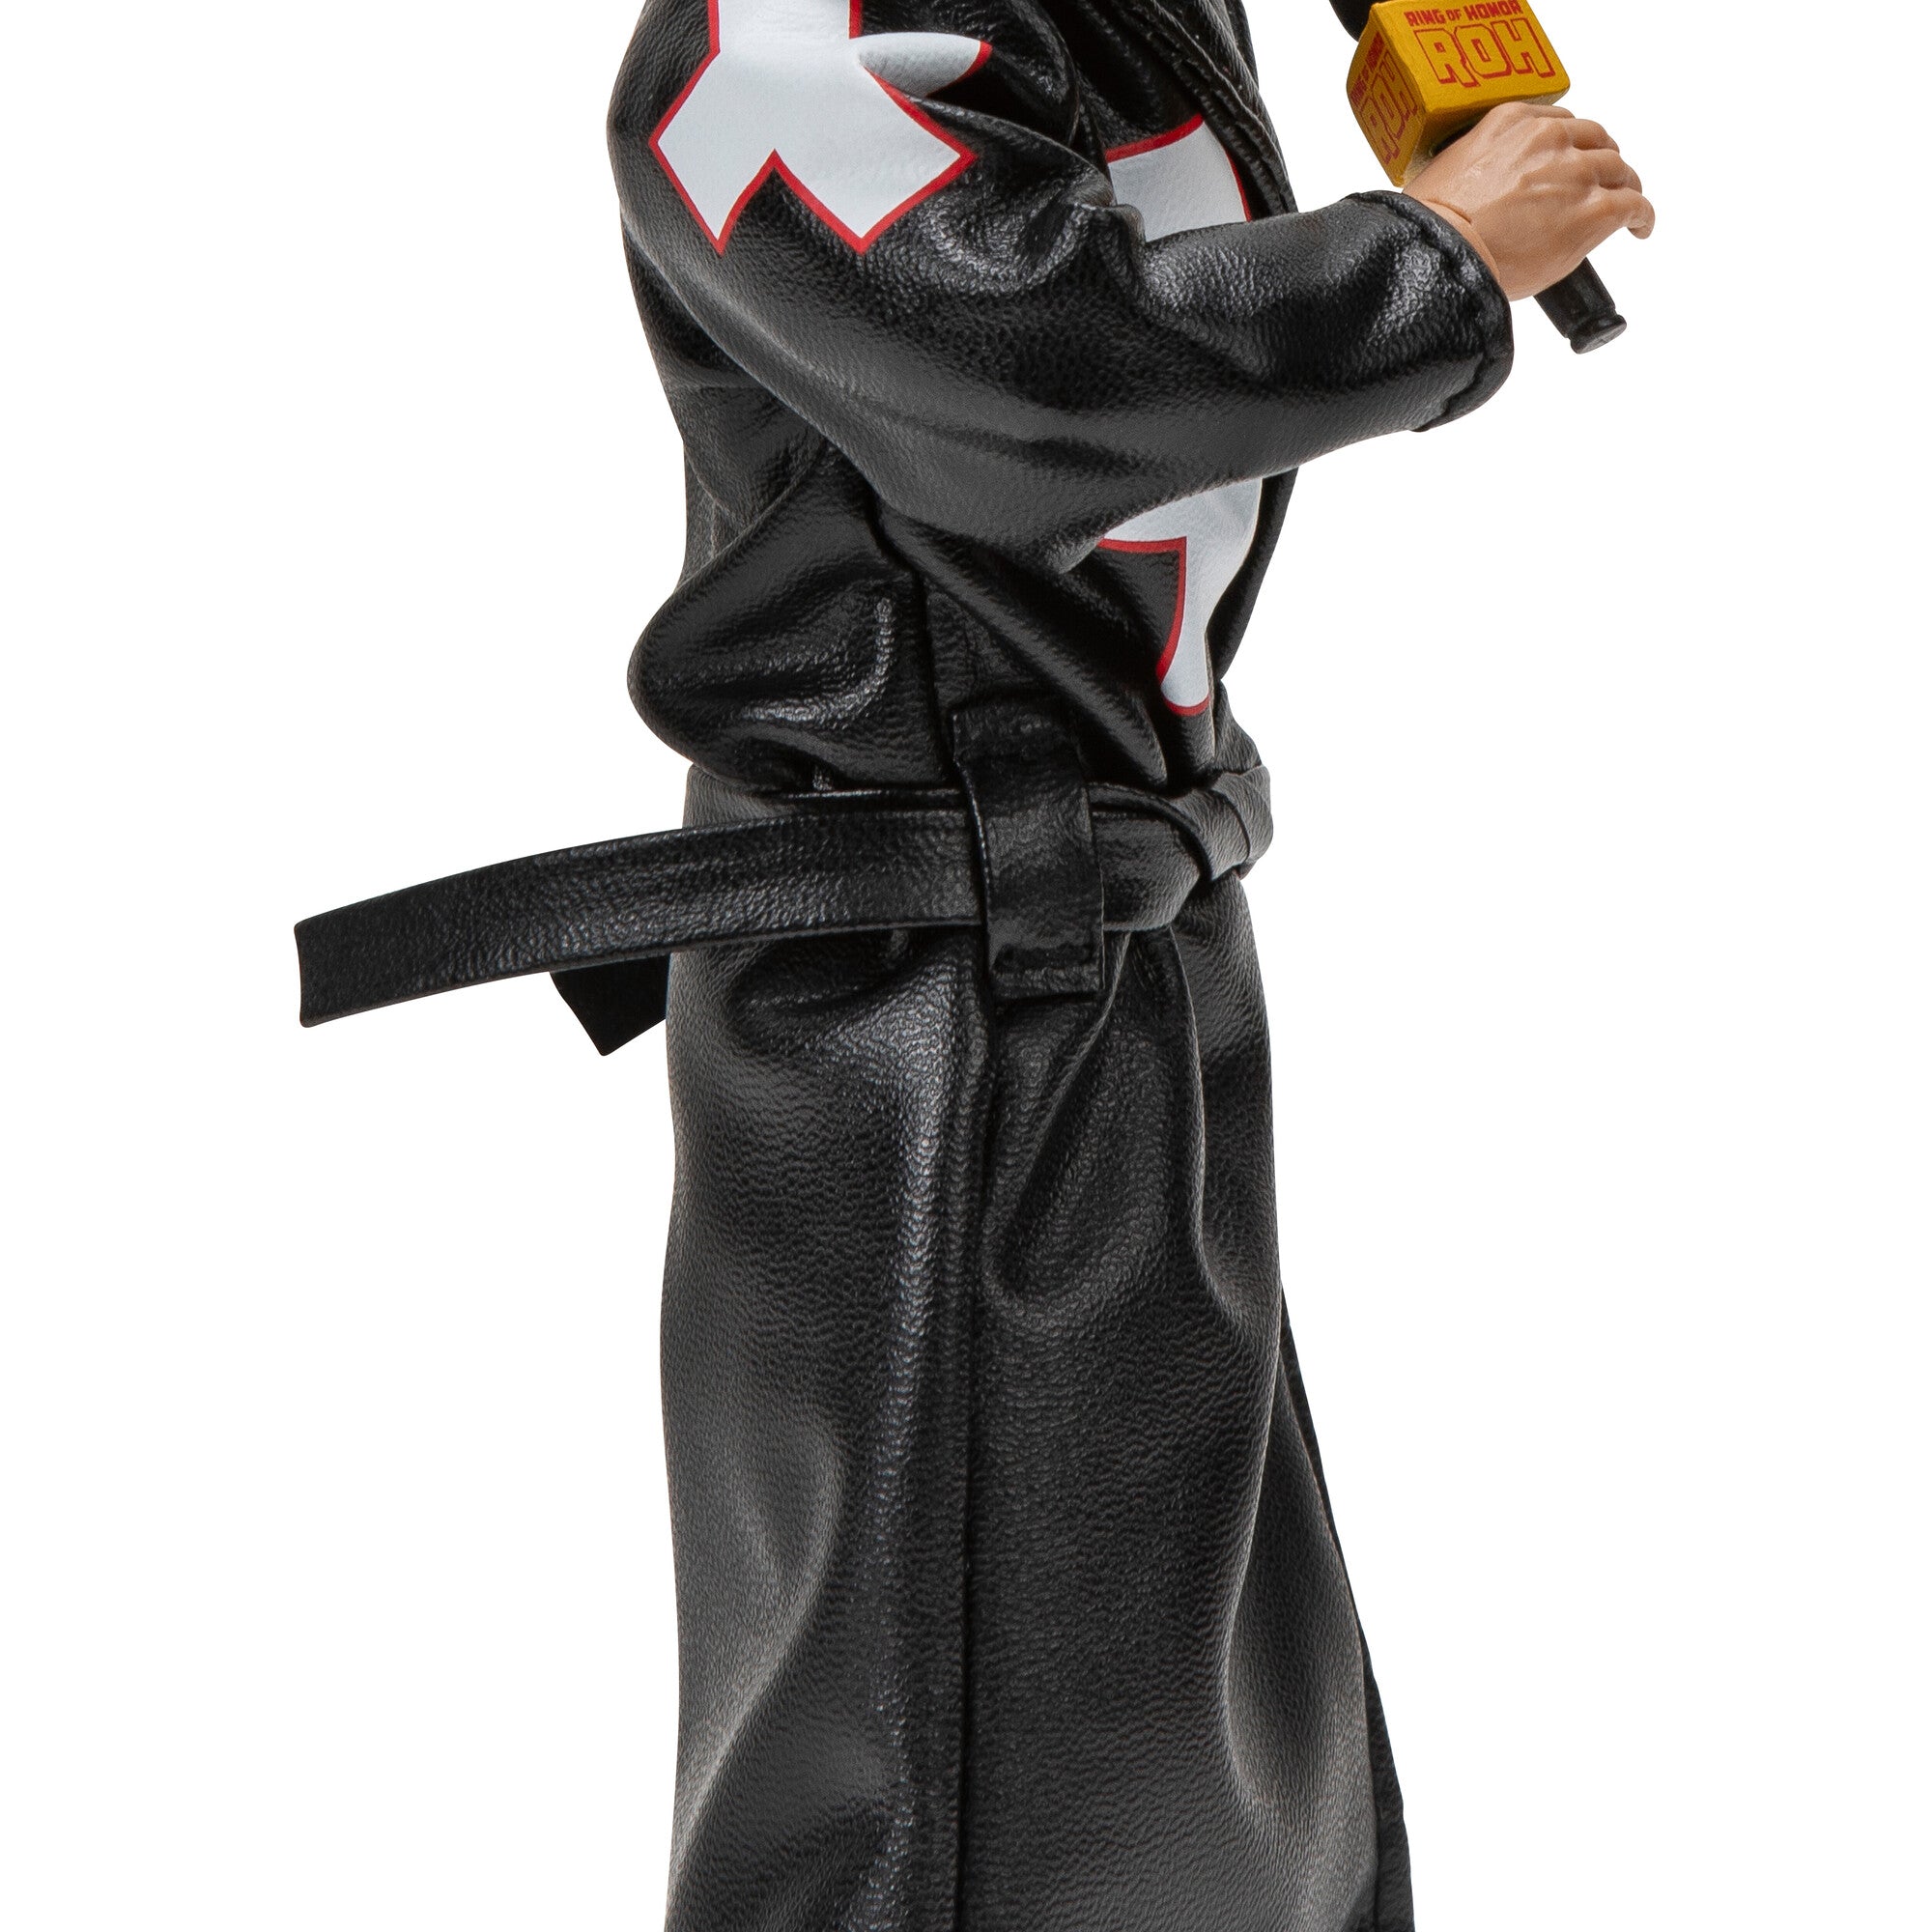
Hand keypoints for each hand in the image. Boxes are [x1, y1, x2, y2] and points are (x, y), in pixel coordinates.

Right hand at [1404, 103, 1653, 301]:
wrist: (1445, 255)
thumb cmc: (1434, 228)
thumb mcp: (1443, 171)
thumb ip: (1472, 166)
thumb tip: (1475, 191)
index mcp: (1511, 121)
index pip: (1558, 122)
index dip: (1569, 145)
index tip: (1569, 160)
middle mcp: (1549, 139)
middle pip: (1595, 142)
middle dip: (1601, 162)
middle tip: (1599, 184)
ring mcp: (1576, 174)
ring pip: (1619, 171)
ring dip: (1624, 187)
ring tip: (1624, 205)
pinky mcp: (1595, 211)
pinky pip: (1634, 205)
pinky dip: (1642, 216)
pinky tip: (1640, 227)